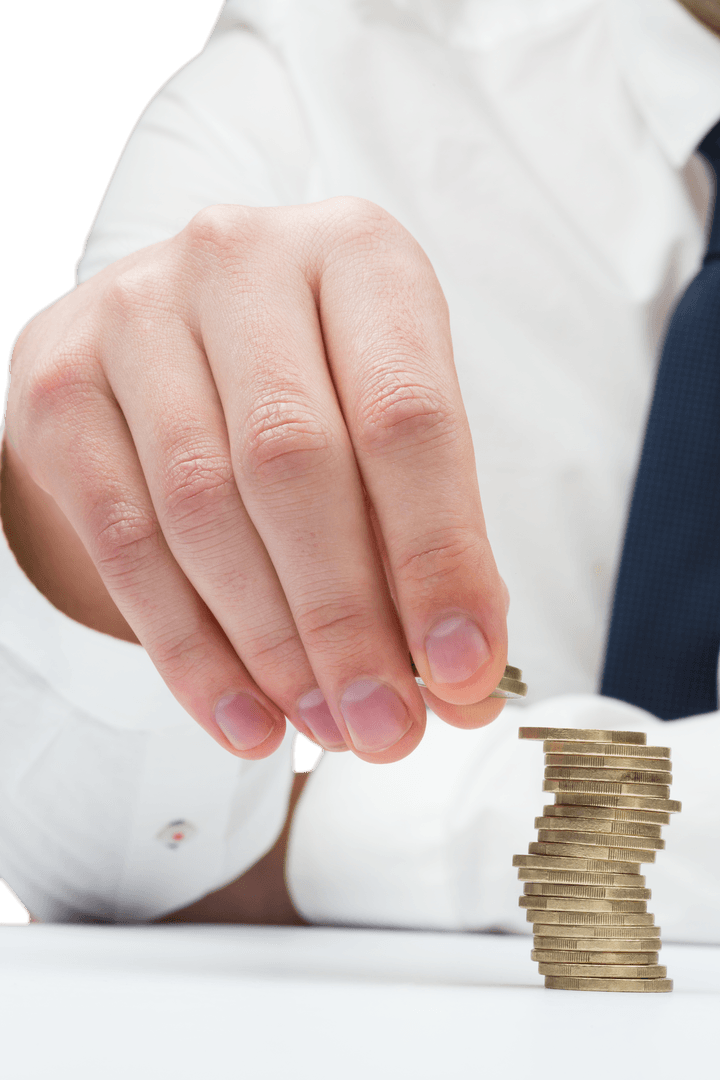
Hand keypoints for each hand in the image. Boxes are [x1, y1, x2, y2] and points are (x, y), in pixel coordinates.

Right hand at [3, 198, 507, 762]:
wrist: (178, 339)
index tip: (465, 669)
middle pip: (296, 464)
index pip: (407, 417)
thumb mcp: (390, 425)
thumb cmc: (314, 383)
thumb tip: (461, 679)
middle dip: (348, 620)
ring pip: (203, 510)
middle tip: (388, 725)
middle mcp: (239, 260)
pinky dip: (189, 649)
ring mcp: (134, 313)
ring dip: (272, 646)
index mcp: (357, 254)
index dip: (439, 556)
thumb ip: (427, 535)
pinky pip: (126, 541)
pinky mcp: (58, 385)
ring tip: (325, 725)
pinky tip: (242, 715)